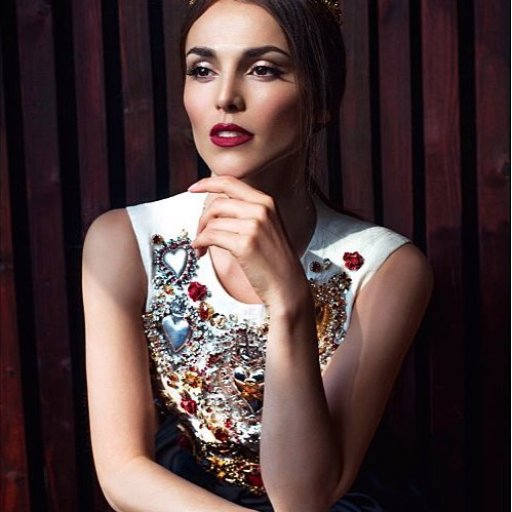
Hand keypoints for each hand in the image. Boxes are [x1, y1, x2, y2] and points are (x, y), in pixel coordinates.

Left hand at [188, 176, 308, 309]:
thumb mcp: (267, 227)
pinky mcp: (244, 244)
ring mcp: (253, 226)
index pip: (230, 182)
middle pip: (217, 203)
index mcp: (267, 201)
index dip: (207, 183)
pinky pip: (210, 237)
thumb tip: (215, 208)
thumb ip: (247, 212)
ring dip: (200, 235)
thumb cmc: (275, 261)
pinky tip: (200, 252)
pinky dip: (200, 243)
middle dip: (202, 219)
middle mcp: (261, 209)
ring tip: (200, 248)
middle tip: (198, 234)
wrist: (288, 285)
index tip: (192, 188)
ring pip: (212, 222)